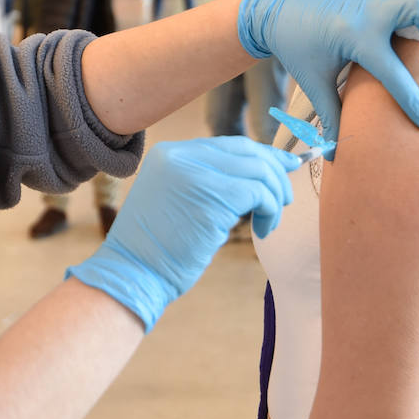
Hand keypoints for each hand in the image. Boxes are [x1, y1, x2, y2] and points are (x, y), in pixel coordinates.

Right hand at [67, 138, 298, 330]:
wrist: (132, 273)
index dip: (263, 155)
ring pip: (258, 170)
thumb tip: (258, 172)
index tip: (286, 167)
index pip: (229, 145)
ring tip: (269, 222)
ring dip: (274, 197)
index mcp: (170, 153)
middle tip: (284, 199)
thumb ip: (207, 180)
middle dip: (275, 173)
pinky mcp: (210, 199)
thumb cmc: (158, 248)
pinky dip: (270, 210)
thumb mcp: (177, 200)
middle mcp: (181, 156)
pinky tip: (263, 230)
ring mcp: (195, 174)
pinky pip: (258, 193)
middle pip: (247, 151)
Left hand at [237, 0, 418, 144]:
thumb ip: (330, 117)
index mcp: (355, 38)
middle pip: (418, 8)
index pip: (393, 74)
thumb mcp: (312, 83)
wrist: (278, 12)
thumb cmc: (297, 48)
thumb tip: (336, 156)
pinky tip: (413, 7)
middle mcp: (368, 12)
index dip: (414, 104)